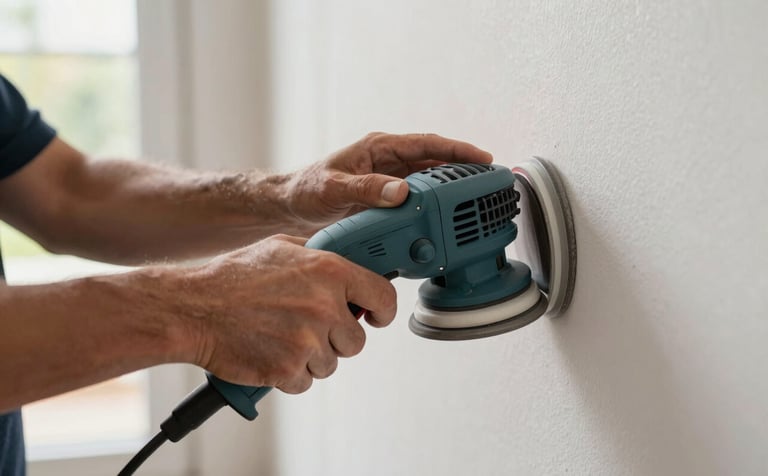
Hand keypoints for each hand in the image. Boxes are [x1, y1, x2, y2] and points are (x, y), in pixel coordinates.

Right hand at [177, 235, 396, 393]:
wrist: (193, 308)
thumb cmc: (232, 277)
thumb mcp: (282, 247)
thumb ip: (319, 255)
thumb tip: (347, 262)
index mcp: (328, 271)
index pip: (383, 297)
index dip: (382, 311)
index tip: (375, 317)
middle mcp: (324, 306)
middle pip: (357, 340)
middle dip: (337, 338)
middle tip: (308, 327)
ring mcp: (307, 341)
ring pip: (331, 363)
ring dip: (311, 356)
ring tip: (280, 336)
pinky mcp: (288, 369)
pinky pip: (306, 381)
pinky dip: (290, 374)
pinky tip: (270, 353)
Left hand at [284, 132, 492, 234]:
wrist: (287, 207)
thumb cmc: (305, 189)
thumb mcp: (333, 188)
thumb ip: (365, 189)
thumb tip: (401, 191)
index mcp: (378, 148)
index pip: (427, 144)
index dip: (457, 151)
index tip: (481, 159)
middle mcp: (387, 163)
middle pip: (435, 163)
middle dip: (463, 171)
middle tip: (488, 184)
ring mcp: (387, 182)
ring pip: (428, 184)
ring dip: (450, 193)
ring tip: (474, 205)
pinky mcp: (384, 202)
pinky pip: (416, 203)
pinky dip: (431, 211)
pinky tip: (443, 224)